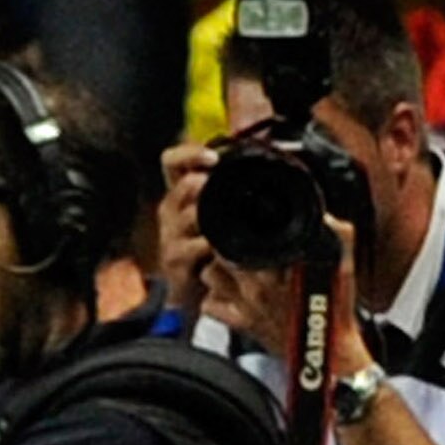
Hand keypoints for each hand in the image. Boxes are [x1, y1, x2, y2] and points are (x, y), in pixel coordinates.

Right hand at [158, 142, 216, 315]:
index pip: (172, 161)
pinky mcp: (174, 259)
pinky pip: (195, 246)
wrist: (193, 291)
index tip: (213, 159)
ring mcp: (170, 235)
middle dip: (200, 186)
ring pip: (188, 215)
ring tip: (219, 222)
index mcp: (182, 192)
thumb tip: (275, 159)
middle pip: (181, 186)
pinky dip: (211, 246)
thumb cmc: (210, 248)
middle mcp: (171, 210)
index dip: (188, 154)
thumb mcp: (218, 213)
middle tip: (213, 188)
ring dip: (207, 216)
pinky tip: (221, 248)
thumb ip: (231, 189)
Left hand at [200, 213, 365, 376]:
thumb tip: (327, 218)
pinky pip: (210, 306)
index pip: (243, 239)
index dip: (240, 230)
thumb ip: (339, 236)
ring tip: (231, 270)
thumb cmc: (337, 308)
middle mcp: (260, 285)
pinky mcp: (241, 324)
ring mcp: (247, 305)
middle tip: (240, 251)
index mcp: (283, 266)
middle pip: (220, 254)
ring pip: (209, 276)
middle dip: (226, 249)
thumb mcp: (343, 267)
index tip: (248, 231)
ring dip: (216, 271)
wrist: (331, 351)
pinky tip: (228, 295)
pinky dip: (213, 299)